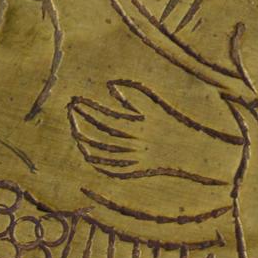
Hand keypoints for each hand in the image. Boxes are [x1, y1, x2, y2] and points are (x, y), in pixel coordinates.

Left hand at [69, 80, 236, 183]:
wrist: (187, 150)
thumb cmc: (170, 122)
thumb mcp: (154, 103)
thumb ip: (133, 91)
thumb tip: (109, 85)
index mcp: (138, 127)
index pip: (106, 116)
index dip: (89, 108)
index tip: (76, 99)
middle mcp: (134, 145)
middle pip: (100, 133)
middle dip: (83, 120)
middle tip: (70, 109)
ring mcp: (133, 160)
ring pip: (101, 153)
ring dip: (84, 140)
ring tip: (74, 129)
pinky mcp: (133, 172)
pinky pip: (109, 169)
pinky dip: (96, 161)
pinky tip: (86, 152)